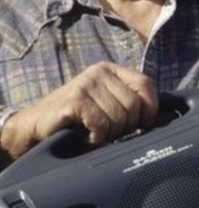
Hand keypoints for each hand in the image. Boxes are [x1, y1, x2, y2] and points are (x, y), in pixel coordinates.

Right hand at [0, 62, 157, 157]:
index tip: (144, 124)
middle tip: (111, 133)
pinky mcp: (75, 100)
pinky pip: (102, 123)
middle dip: (128, 126)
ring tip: (97, 134)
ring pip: (119, 115)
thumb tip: (153, 118)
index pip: (145, 83)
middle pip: (134, 103)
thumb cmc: (75, 118)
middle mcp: (100, 72)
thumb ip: (127, 102)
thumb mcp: (105, 103)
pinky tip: (88, 137)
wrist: (35, 126)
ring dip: (111, 133)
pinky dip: (98, 136)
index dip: (150, 107)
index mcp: (112, 70)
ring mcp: (86, 84)